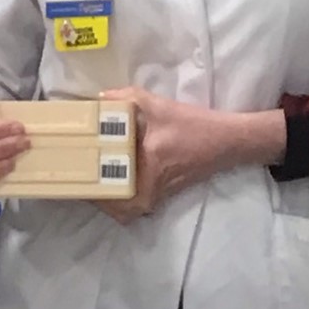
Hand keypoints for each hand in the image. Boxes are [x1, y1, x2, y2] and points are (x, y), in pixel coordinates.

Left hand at [99, 88, 285, 221]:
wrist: (230, 142)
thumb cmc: (195, 125)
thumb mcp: (161, 106)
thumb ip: (129, 98)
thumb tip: (100, 98)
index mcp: (150, 167)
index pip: (118, 191)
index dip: (96, 192)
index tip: (78, 181)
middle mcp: (155, 186)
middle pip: (121, 210)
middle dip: (101, 202)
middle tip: (82, 185)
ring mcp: (162, 193)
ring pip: (131, 210)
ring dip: (113, 202)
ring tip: (93, 183)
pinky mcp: (168, 192)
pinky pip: (141, 204)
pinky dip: (127, 199)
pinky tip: (116, 181)